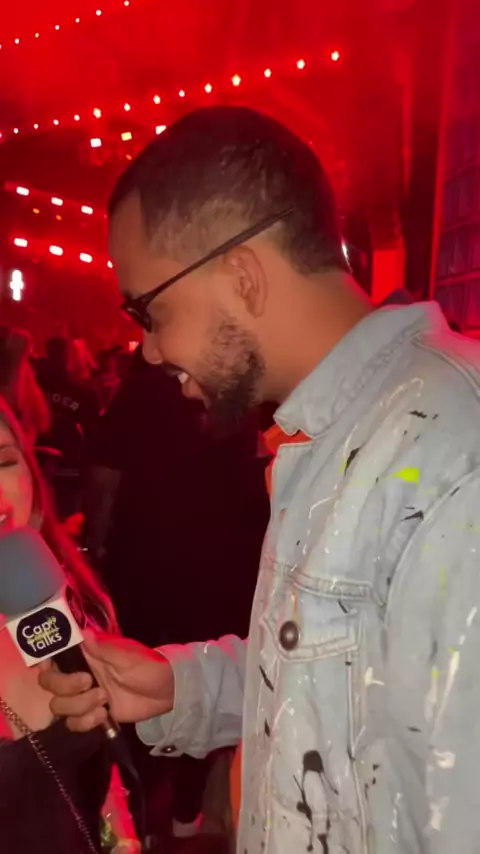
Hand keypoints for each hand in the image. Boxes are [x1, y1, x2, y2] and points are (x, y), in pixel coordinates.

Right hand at [38, 631, 173, 732]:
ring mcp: (84, 696)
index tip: (49, 666)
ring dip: (79, 705)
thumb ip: (104, 648)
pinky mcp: (91, 715)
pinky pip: (74, 723)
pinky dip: (85, 722)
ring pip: (59, 706)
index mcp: (86, 655)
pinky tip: (104, 716)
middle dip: (64, 686)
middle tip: (89, 683)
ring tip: (104, 701)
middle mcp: (79, 674)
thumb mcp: (128, 655)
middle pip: (49, 684)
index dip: (45, 661)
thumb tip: (83, 633)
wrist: (165, 692)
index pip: (54, 656)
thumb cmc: (147, 665)